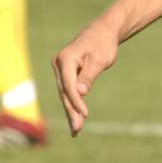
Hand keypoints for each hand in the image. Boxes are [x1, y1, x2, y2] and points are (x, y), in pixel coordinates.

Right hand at [52, 19, 120, 135]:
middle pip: (64, 92)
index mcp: (65, 59)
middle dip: (71, 111)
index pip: (68, 85)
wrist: (103, 31)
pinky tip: (76, 119)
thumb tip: (80, 93)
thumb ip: (89, 76)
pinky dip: (72, 104)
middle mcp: (58, 63)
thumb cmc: (103, 44)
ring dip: (71, 112)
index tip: (85, 115)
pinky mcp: (64, 73)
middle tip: (77, 130)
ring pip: (65, 94)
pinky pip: (67, 91)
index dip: (76, 101)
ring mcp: (59, 68)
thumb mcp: (100, 60)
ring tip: (76, 131)